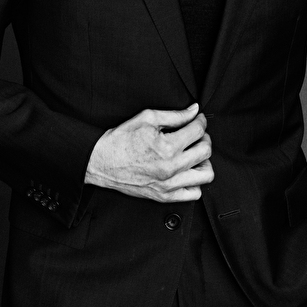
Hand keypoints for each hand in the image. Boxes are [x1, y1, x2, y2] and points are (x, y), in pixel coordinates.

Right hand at [85, 102, 213, 202]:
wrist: (101, 161)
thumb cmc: (121, 139)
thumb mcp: (147, 118)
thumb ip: (175, 115)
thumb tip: (194, 110)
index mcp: (167, 147)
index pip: (198, 130)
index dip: (201, 121)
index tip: (198, 119)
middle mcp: (171, 168)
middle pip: (206, 151)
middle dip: (204, 137)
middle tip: (196, 134)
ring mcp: (169, 185)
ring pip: (206, 174)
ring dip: (204, 161)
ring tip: (194, 154)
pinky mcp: (164, 196)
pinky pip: (194, 194)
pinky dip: (195, 182)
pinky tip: (187, 171)